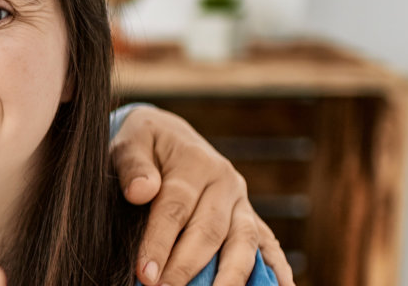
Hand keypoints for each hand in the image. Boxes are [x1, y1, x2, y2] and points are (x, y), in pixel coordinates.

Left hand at [111, 107, 295, 285]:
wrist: (170, 136)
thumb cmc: (145, 144)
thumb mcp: (130, 142)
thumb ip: (133, 165)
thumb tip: (140, 192)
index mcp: (196, 162)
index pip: (176, 208)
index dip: (159, 243)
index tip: (144, 273)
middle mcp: (225, 183)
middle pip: (209, 231)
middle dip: (186, 266)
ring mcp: (242, 202)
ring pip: (244, 241)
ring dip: (230, 276)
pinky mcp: (249, 217)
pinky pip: (268, 244)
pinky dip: (277, 268)